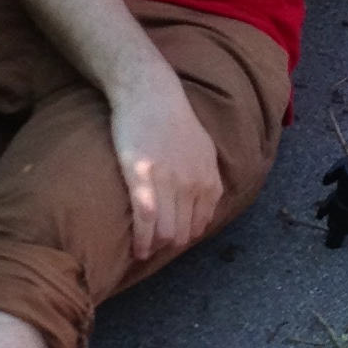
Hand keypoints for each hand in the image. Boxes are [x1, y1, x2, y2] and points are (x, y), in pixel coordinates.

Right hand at [108, 63, 223, 259]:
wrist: (150, 94)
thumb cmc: (174, 118)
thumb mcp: (204, 148)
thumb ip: (207, 177)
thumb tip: (206, 201)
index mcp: (209, 179)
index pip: (200, 223)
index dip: (185, 234)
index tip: (172, 238)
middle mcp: (193, 185)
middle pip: (183, 232)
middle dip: (170, 244)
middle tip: (155, 247)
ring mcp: (168, 183)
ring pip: (165, 232)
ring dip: (155, 247)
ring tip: (144, 252)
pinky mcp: (141, 178)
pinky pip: (145, 221)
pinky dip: (142, 241)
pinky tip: (138, 250)